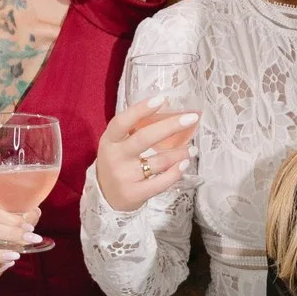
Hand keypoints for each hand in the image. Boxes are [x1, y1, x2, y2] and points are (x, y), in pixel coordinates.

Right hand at [94, 96, 197, 210]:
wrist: (105, 196)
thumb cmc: (117, 162)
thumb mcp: (117, 143)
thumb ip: (134, 129)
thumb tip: (166, 108)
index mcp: (109, 140)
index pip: (122, 121)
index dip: (141, 109)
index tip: (161, 99)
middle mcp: (115, 157)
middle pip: (144, 138)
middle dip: (170, 126)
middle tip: (191, 118)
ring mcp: (124, 177)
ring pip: (159, 161)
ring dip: (180, 153)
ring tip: (192, 149)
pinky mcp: (134, 194)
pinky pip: (161, 182)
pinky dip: (176, 172)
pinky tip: (185, 164)